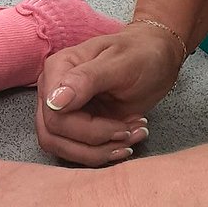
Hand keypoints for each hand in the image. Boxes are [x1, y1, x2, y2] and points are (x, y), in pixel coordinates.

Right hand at [35, 23, 184, 165]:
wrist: (155, 57)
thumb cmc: (140, 53)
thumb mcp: (121, 63)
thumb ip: (86, 79)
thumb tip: (55, 102)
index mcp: (57, 70)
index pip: (54, 114)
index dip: (86, 130)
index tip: (123, 127)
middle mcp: (52, 91)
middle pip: (52, 135)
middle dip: (95, 144)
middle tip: (129, 133)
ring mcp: (61, 109)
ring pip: (61, 147)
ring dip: (98, 152)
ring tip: (131, 137)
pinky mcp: (74, 125)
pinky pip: (77, 150)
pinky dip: (103, 152)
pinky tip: (128, 139)